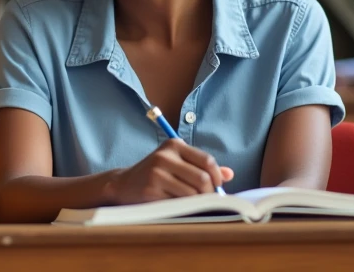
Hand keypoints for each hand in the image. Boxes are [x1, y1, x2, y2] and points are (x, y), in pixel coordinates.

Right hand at [107, 139, 234, 204]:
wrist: (124, 183)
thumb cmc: (156, 174)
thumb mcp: (177, 163)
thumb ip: (202, 166)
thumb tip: (229, 174)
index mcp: (174, 144)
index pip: (207, 161)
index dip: (217, 177)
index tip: (217, 187)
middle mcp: (164, 156)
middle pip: (202, 179)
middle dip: (210, 194)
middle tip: (208, 201)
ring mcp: (156, 173)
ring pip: (192, 194)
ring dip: (198, 203)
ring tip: (195, 205)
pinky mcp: (150, 190)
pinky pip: (178, 203)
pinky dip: (185, 208)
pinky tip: (180, 207)